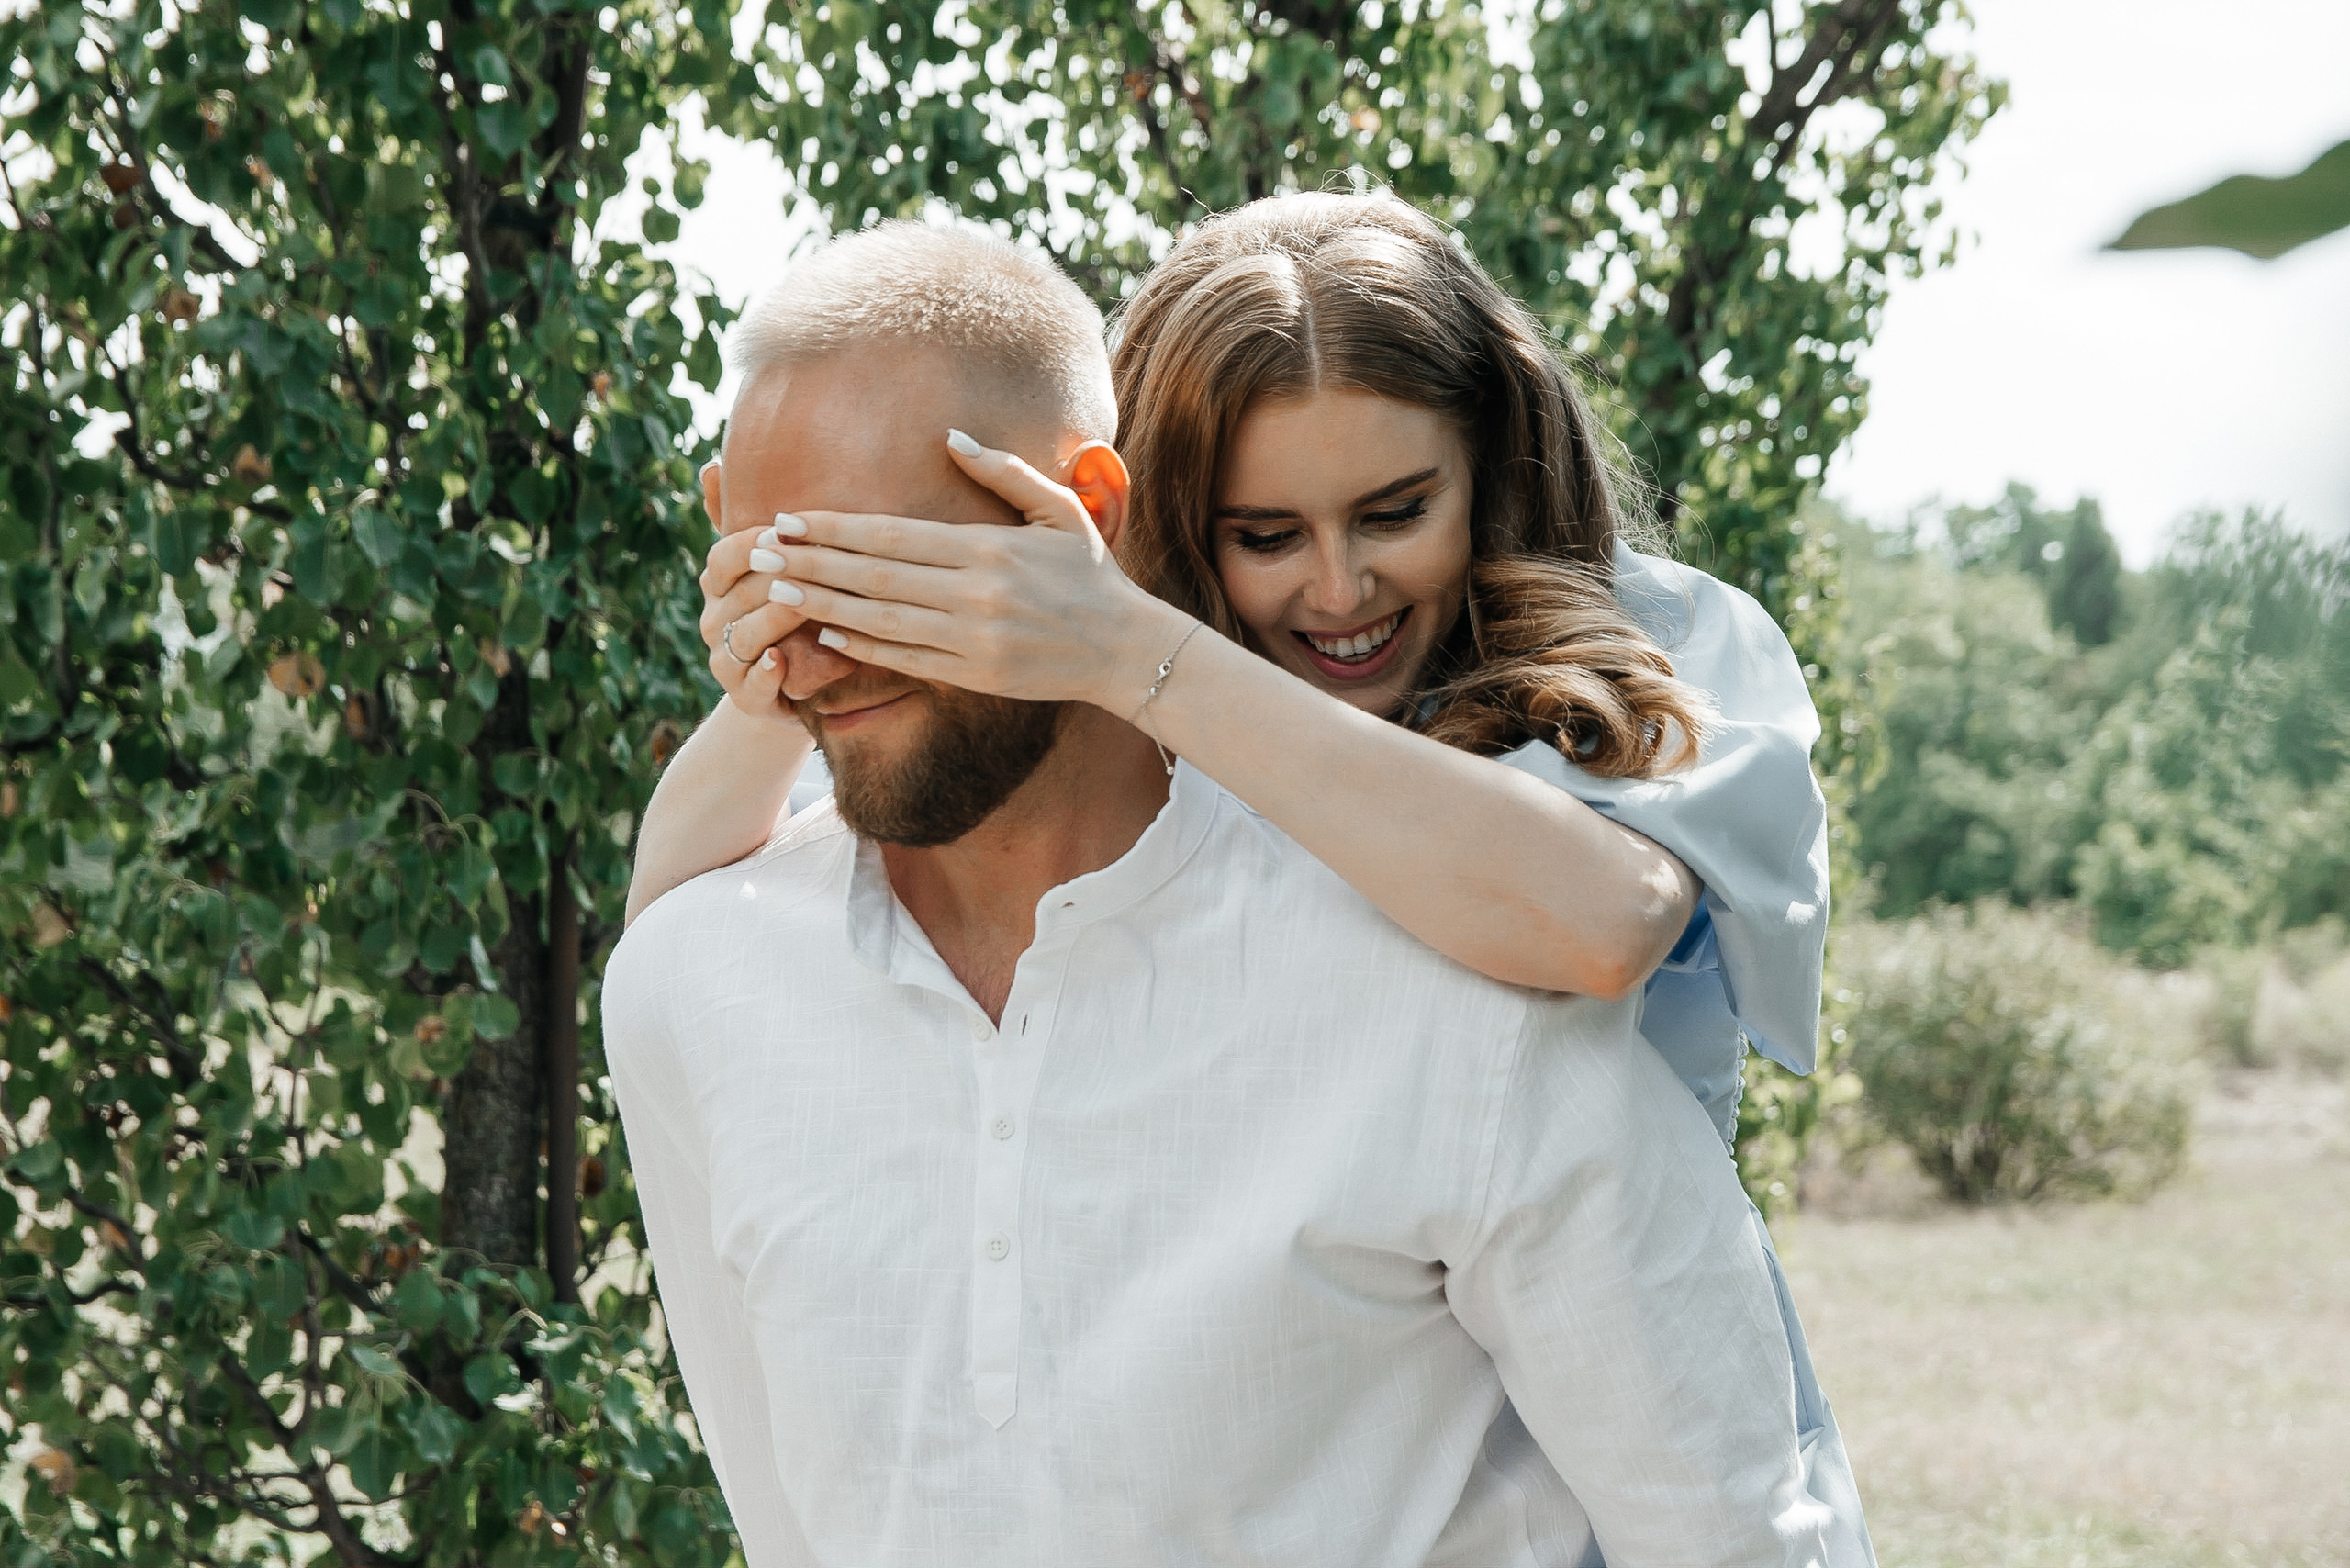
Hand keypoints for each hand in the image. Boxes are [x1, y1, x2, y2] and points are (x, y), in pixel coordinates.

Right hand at [697, 520, 810, 724]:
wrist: (796, 688)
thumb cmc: (793, 618)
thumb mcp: (780, 575)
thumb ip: (762, 533)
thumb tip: (723, 471)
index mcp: (719, 588)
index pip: (723, 558)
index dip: (751, 544)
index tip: (784, 530)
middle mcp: (715, 623)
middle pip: (741, 595)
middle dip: (777, 578)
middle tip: (814, 562)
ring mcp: (726, 661)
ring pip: (744, 636)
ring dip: (775, 619)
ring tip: (806, 604)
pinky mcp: (746, 698)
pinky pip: (752, 685)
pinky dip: (765, 674)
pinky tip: (780, 660)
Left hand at [759, 431, 1193, 712]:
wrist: (1128, 650)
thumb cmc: (1092, 575)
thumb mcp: (1059, 511)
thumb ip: (1003, 471)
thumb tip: (949, 438)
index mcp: (990, 549)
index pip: (894, 535)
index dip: (835, 528)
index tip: (788, 518)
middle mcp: (976, 595)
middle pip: (875, 576)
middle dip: (811, 564)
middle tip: (758, 553)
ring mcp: (973, 640)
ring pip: (881, 621)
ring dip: (823, 607)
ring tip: (775, 592)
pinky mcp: (975, 675)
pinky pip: (907, 659)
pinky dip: (863, 648)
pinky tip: (826, 634)